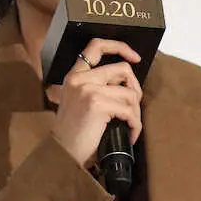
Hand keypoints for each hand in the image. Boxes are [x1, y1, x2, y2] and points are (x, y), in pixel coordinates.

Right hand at [47, 39, 142, 168]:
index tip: (135, 57)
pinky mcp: (97, 104)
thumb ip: (95, 88)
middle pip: (123, 70)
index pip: (96, 46)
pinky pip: (129, 111)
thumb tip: (125, 85)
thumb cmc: (74, 134)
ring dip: (136, 113)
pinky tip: (130, 134)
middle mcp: (80, 79)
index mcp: (74, 76)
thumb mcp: (79, 103)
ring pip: (130, 93)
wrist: (63, 154)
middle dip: (136, 89)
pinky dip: (135, 125)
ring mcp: (88, 90)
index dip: (120, 47)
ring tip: (130, 125)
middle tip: (135, 106)